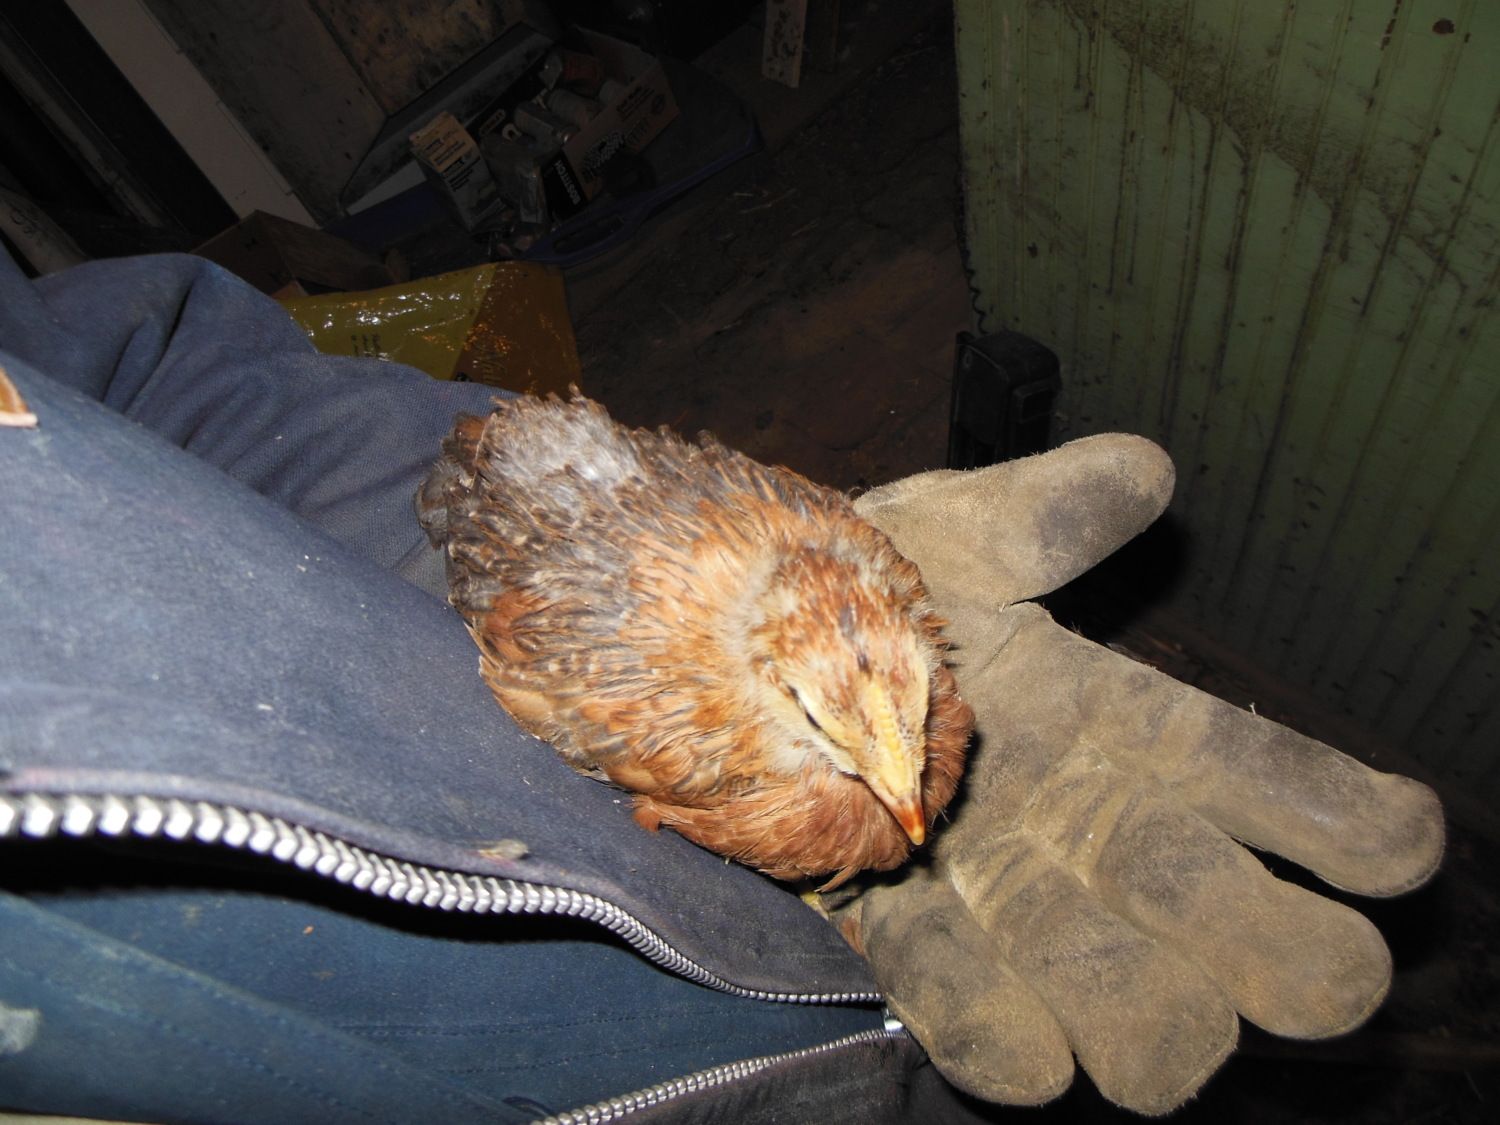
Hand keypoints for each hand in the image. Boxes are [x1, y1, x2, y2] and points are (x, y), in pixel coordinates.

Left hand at [831, 436, 1444, 1113]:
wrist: (714, 638)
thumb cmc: (855, 578)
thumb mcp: (951, 534)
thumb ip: (1046, 513)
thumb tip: (1147, 465)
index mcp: (1106, 723)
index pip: (1247, 769)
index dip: (1335, 812)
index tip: (1403, 843)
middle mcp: (1071, 822)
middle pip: (1213, 909)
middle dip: (1283, 955)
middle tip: (1316, 973)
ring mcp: (990, 891)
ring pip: (1116, 993)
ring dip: (1156, 1023)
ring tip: (1164, 1041)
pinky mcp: (892, 931)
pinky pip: (963, 1010)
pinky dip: (1001, 1040)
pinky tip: (1030, 1057)